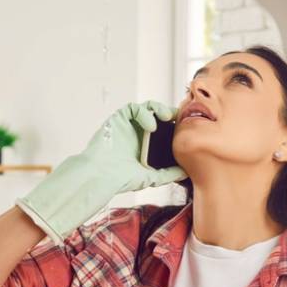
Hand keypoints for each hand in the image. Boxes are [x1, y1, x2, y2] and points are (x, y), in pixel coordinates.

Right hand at [16, 100, 187, 243]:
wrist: (100, 177)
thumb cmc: (120, 179)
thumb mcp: (150, 177)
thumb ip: (167, 173)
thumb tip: (185, 172)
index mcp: (145, 143)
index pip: (163, 127)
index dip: (174, 124)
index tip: (185, 126)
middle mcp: (137, 132)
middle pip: (156, 114)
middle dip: (169, 113)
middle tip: (179, 118)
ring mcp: (127, 125)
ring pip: (146, 107)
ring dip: (158, 108)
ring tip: (167, 117)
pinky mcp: (117, 120)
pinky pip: (132, 109)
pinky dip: (144, 113)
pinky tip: (151, 126)